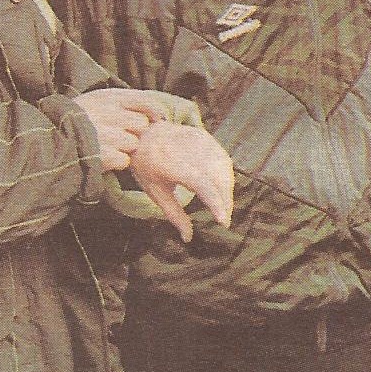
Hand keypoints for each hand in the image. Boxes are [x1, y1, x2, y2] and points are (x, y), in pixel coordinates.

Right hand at [72, 88, 166, 170]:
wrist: (46, 140)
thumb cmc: (74, 119)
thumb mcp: (94, 100)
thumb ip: (120, 101)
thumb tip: (152, 109)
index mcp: (107, 97)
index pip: (144, 101)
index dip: (154, 111)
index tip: (157, 119)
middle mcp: (107, 113)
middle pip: (141, 125)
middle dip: (134, 132)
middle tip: (118, 135)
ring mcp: (105, 134)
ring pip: (133, 143)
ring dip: (124, 148)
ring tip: (106, 146)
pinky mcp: (101, 154)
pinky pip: (124, 160)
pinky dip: (116, 162)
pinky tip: (103, 158)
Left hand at [130, 121, 233, 241]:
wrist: (142, 133)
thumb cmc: (147, 166)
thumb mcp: (155, 192)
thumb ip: (174, 215)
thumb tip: (187, 238)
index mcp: (171, 164)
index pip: (201, 183)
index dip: (215, 202)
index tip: (222, 221)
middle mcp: (186, 148)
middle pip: (217, 176)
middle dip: (225, 200)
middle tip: (224, 220)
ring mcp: (197, 139)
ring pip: (223, 166)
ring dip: (228, 189)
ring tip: (224, 207)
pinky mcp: (204, 135)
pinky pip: (222, 157)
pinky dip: (226, 174)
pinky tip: (223, 189)